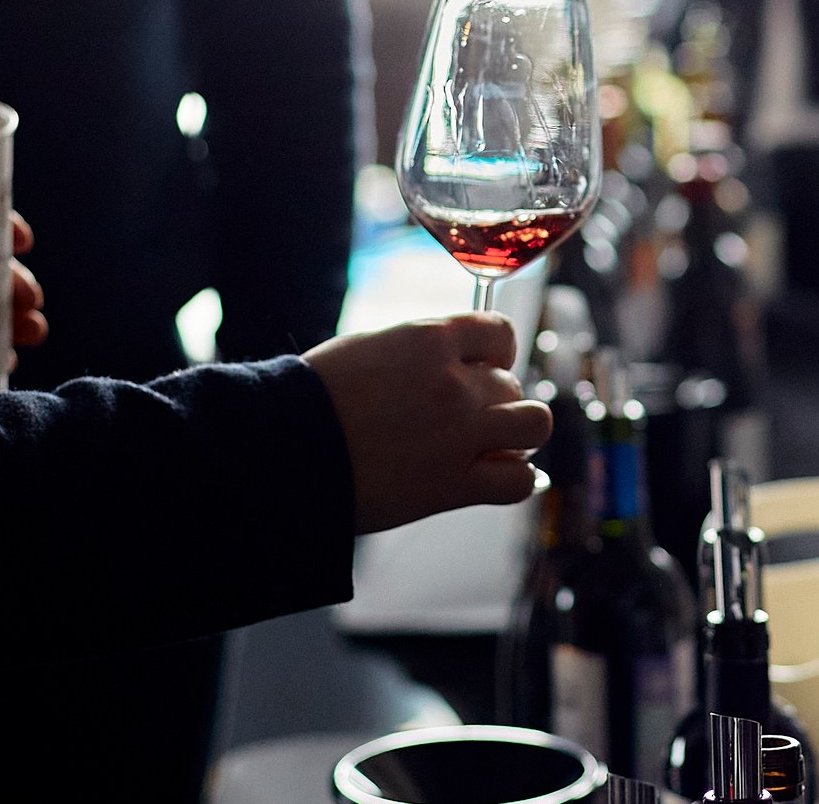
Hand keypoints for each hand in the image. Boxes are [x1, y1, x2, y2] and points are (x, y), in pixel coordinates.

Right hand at [305, 314, 552, 532]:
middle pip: (511, 384)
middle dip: (493, 400)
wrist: (284, 451)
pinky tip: (494, 477)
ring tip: (490, 445)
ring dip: (516, 433)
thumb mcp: (370, 347)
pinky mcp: (454, 485)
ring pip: (533, 423)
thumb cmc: (315, 398)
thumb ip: (421, 351)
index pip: (501, 334)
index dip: (496, 354)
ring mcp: (459, 433)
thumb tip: (454, 359)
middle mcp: (453, 382)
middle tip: (463, 420)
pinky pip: (519, 479)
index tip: (482, 369)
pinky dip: (515, 478)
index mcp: (430, 339)